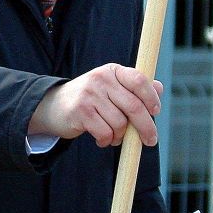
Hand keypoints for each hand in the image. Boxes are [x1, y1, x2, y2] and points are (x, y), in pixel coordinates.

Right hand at [27, 64, 161, 147]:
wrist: (53, 106)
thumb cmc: (89, 99)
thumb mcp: (111, 88)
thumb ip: (134, 88)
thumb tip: (160, 88)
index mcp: (112, 71)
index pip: (139, 80)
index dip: (152, 97)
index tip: (156, 112)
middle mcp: (101, 79)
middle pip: (134, 106)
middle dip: (146, 127)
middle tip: (150, 140)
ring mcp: (90, 95)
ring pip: (120, 123)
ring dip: (120, 136)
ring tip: (113, 136)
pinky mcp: (81, 112)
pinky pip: (105, 133)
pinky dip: (106, 140)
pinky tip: (101, 139)